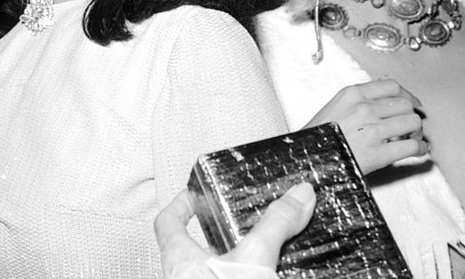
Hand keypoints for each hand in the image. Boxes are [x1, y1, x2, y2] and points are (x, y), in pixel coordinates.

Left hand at [155, 181, 315, 277]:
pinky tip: (266, 278)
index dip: (179, 205)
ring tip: (255, 257)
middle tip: (233, 227)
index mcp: (181, 260)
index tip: (194, 195)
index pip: (167, 223)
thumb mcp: (255, 261)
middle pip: (188, 250)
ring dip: (231, 265)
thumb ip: (275, 225)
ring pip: (210, 272)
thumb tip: (297, 195)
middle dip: (213, 238)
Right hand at [304, 78, 425, 174]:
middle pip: (405, 104)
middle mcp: (364, 108)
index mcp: (353, 94)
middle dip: (411, 114)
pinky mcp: (379, 154)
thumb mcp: (337, 106)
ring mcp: (372, 130)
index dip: (407, 94)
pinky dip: (421, 148)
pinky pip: (412, 147)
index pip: (392, 86)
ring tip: (412, 138)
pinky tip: (419, 151)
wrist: (308, 156)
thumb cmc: (320, 134)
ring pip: (412, 122)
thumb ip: (360, 99)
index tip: (412, 102)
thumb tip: (386, 95)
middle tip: (410, 125)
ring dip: (417, 131)